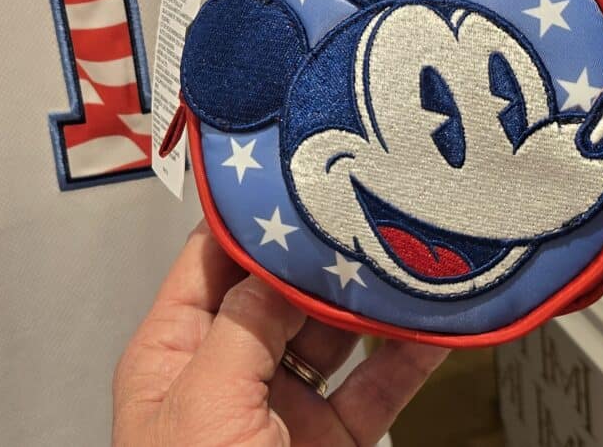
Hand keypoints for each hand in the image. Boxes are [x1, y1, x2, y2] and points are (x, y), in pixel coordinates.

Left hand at [113, 223, 448, 446]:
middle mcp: (225, 375)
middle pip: (279, 295)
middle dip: (326, 260)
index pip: (211, 264)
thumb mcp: (205, 405)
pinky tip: (432, 328)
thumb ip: (242, 328)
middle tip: (370, 217)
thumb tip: (273, 267)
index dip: (253, 223)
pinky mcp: (329, 444)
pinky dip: (407, 360)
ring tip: (409, 261)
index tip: (296, 182)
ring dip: (373, 305)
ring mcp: (280, 412)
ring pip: (334, 338)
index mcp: (170, 357)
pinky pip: (373, 390)